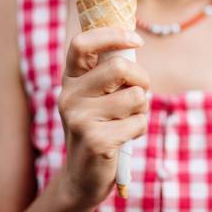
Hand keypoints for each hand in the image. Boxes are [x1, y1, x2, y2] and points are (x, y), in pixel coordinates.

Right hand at [57, 26, 149, 207]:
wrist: (83, 176)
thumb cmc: (100, 126)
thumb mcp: (98, 96)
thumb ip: (110, 71)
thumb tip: (133, 41)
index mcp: (70, 80)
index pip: (81, 43)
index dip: (112, 35)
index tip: (136, 40)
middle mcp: (69, 96)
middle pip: (120, 67)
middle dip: (142, 78)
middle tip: (140, 92)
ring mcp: (79, 118)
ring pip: (136, 96)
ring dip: (142, 108)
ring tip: (126, 120)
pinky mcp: (96, 140)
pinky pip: (138, 122)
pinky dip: (139, 129)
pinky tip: (123, 139)